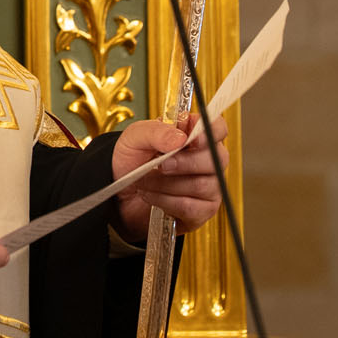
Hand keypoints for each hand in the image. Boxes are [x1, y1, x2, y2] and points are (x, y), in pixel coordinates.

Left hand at [110, 114, 228, 242]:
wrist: (119, 191)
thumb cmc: (132, 161)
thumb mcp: (135, 138)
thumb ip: (156, 131)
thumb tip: (180, 138)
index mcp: (195, 135)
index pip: (217, 127)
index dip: (210, 131)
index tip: (191, 138)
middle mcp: (208, 160)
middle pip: (215, 159)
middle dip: (183, 162)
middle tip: (159, 164)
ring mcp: (209, 186)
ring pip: (200, 185)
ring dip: (165, 184)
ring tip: (145, 181)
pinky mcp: (202, 210)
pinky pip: (190, 207)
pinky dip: (165, 201)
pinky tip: (152, 196)